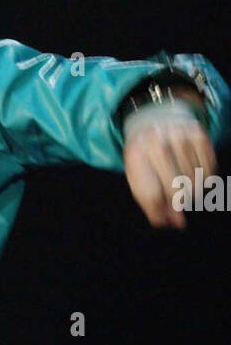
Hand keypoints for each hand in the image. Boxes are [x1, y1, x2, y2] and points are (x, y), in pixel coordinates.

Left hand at [123, 111, 215, 229]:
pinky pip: (209, 168)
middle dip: (180, 202)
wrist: (155, 122)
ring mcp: (180, 135)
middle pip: (176, 188)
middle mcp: (157, 141)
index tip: (170, 215)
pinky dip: (205, 178)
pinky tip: (197, 177)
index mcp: (137, 154)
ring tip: (187, 188)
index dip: (162, 210)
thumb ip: (153, 205)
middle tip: (181, 202)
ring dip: (193, 191)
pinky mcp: (198, 134)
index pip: (152, 193)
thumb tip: (178, 223)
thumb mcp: (140, 179)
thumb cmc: (146, 159)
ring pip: (194, 180)